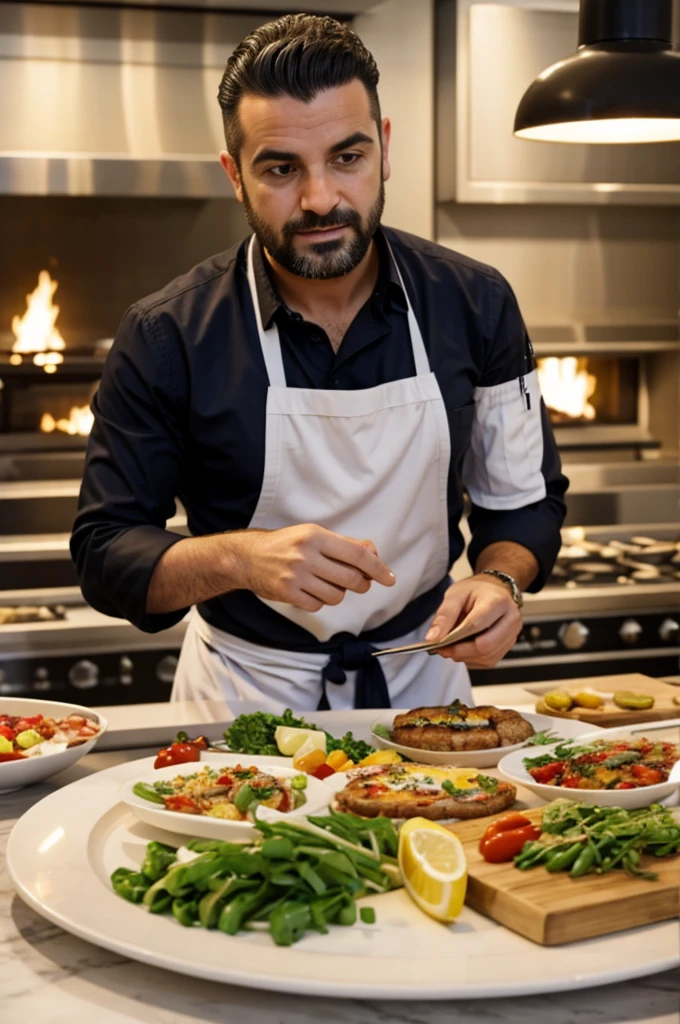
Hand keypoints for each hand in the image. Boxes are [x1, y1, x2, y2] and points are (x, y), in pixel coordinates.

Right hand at [229, 525, 394, 611]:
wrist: (248, 557)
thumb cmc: (286, 544)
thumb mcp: (314, 535)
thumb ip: (345, 544)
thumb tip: (374, 553)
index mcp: (316, 536)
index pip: (356, 554)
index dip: (377, 568)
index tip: (389, 578)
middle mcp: (306, 555)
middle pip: (351, 579)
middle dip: (362, 584)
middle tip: (361, 583)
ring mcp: (296, 576)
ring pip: (336, 595)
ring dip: (339, 593)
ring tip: (327, 584)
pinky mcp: (287, 593)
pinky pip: (318, 605)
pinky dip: (320, 601)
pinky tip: (311, 591)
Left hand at [425, 576, 521, 667]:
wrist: (493, 590)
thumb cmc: (475, 591)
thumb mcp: (455, 595)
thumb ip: (444, 616)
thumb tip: (433, 638)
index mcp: (498, 601)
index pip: (475, 625)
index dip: (453, 637)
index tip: (436, 642)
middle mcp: (510, 619)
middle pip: (485, 646)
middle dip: (459, 651)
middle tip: (441, 648)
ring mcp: (512, 635)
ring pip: (487, 657)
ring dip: (465, 656)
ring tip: (451, 646)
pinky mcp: (508, 646)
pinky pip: (489, 661)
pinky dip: (472, 658)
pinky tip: (463, 648)